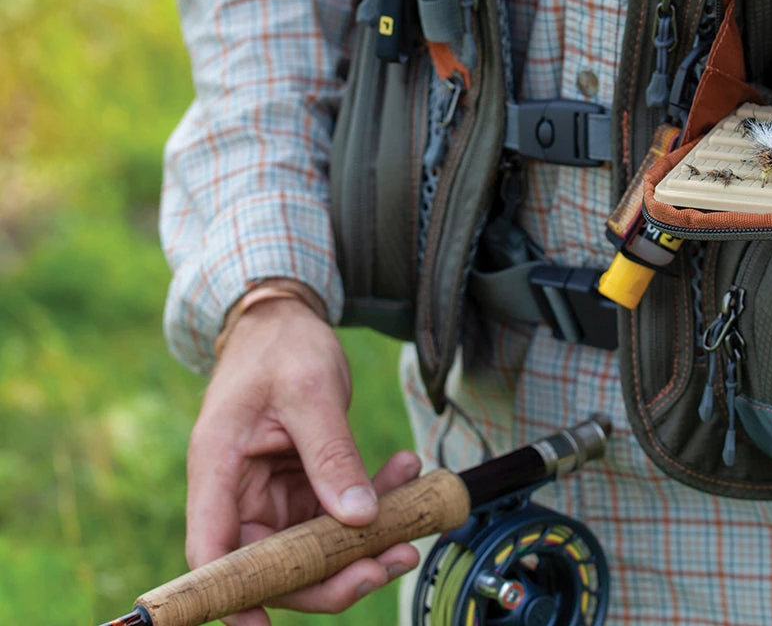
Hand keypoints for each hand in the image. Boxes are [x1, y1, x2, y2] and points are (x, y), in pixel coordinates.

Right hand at [186, 294, 421, 625]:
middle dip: (334, 570)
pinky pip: (333, 513)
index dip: (235, 595)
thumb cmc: (283, 346)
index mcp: (217, 468)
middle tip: (390, 560)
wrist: (287, 319)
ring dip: (364, 537)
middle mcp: (237, 492)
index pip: (213, 551)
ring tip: (416, 513)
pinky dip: (371, 501)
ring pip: (312, 544)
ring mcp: (269, 493)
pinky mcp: (298, 484)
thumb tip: (359, 520)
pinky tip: (406, 474)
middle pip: (273, 561)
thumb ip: (332, 454)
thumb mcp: (311, 391)